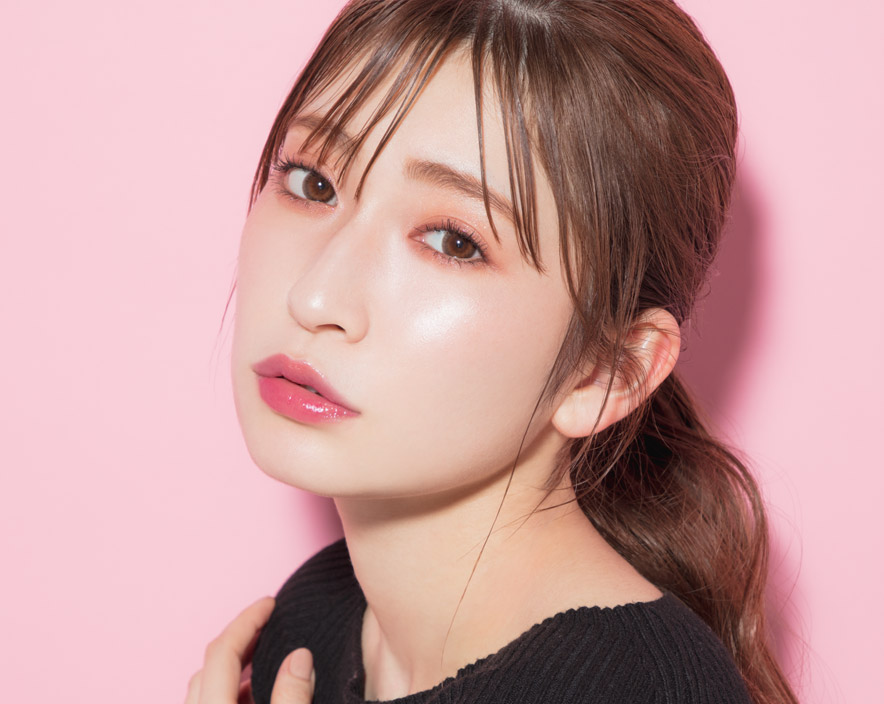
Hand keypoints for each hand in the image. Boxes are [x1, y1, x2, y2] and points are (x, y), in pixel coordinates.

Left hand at [185, 597, 315, 703]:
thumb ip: (291, 695)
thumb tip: (300, 657)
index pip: (222, 651)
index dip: (247, 620)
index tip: (269, 603)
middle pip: (210, 663)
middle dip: (240, 635)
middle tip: (267, 620)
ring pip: (206, 684)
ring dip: (234, 663)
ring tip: (263, 651)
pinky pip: (210, 700)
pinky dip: (231, 686)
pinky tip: (256, 691)